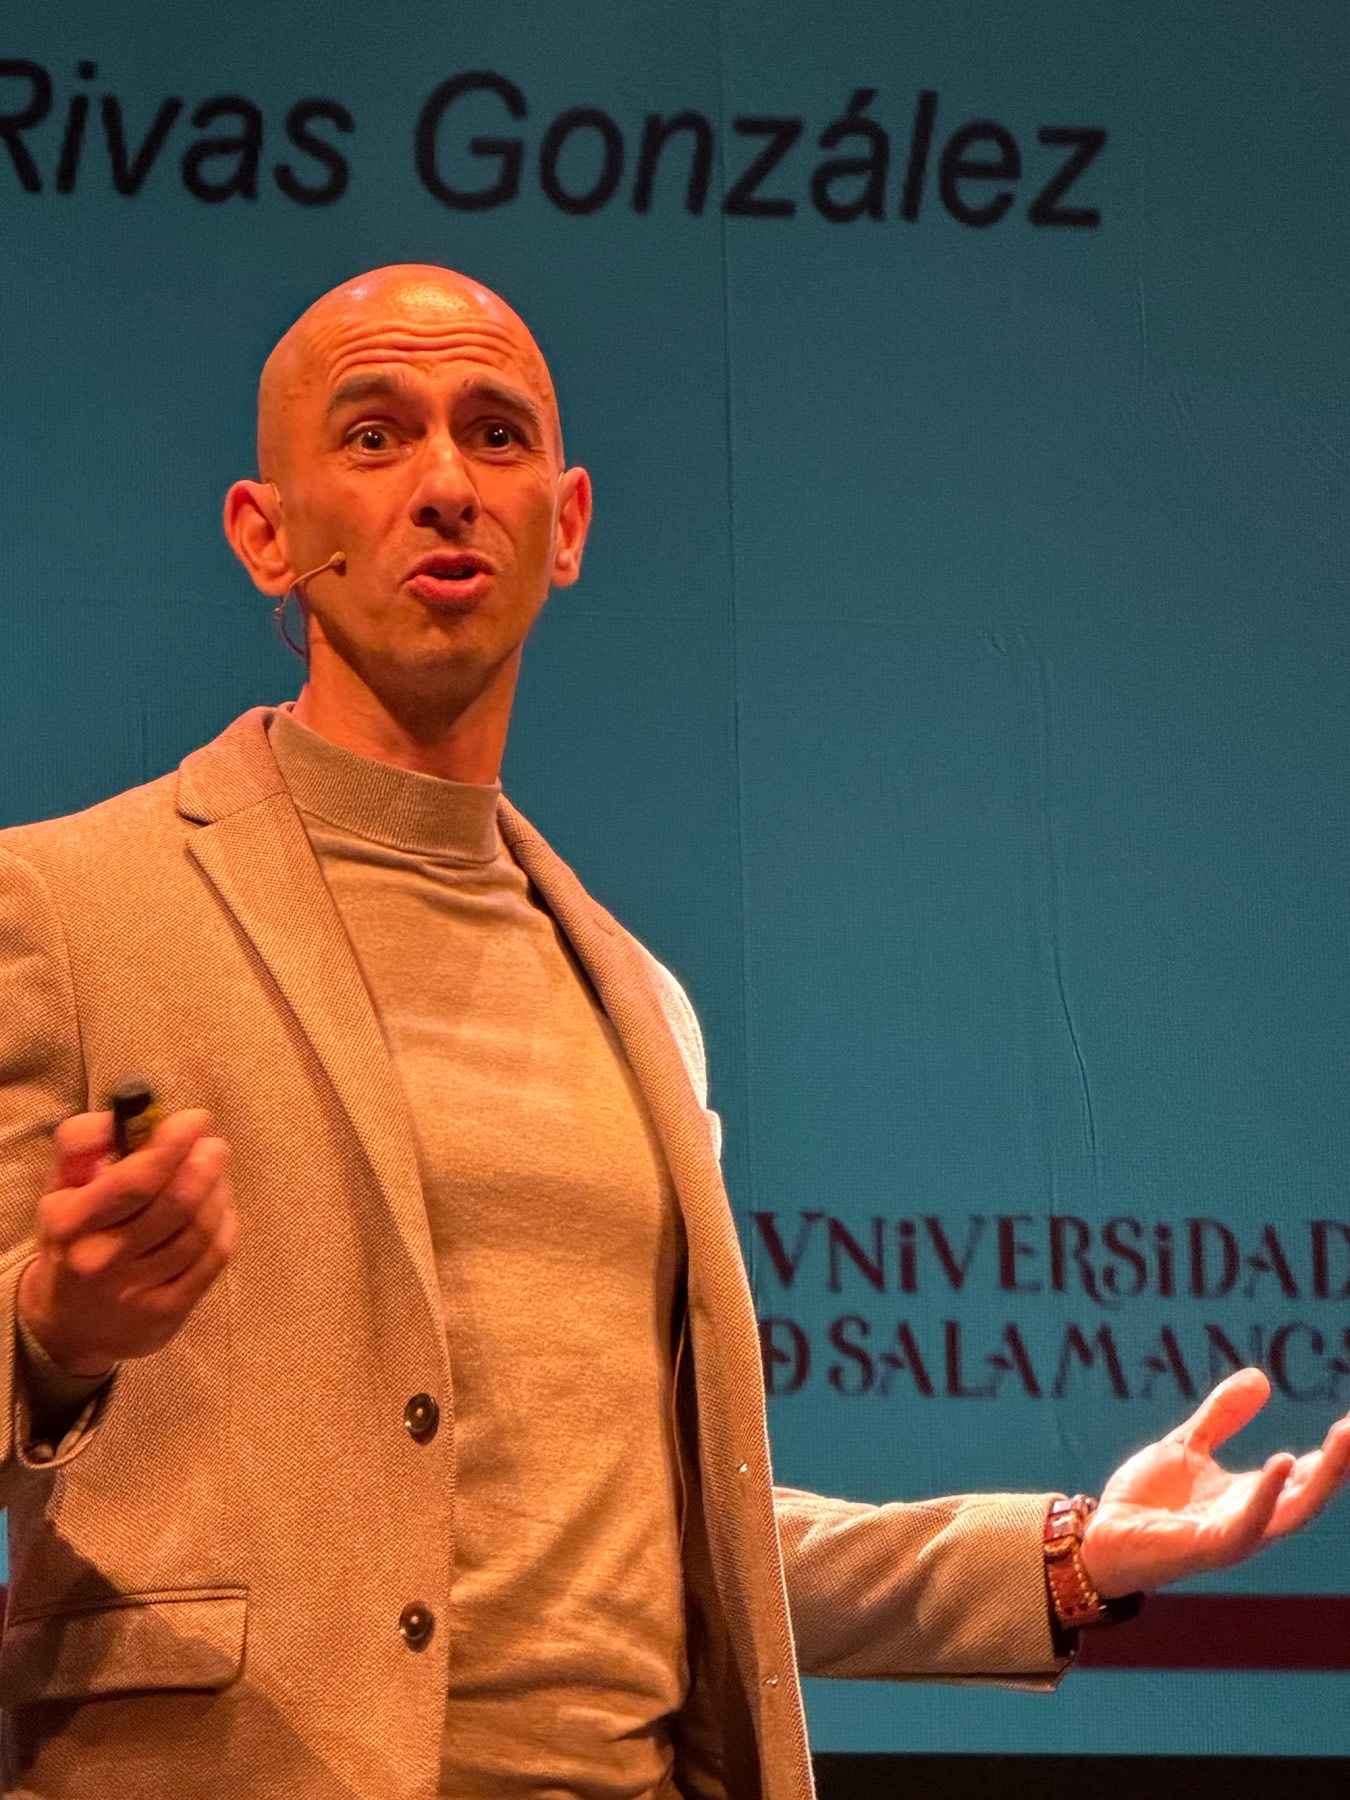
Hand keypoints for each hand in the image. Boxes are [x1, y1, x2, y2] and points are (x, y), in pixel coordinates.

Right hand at [17, 1107, 237, 1377]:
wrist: (70, 1324)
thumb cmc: (74, 1237)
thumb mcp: (62, 1187)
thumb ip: (85, 1142)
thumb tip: (129, 1112)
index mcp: (70, 1224)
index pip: (134, 1181)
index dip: (172, 1145)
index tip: (196, 1119)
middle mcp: (102, 1260)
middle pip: (177, 1203)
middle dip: (205, 1163)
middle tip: (213, 1144)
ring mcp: (138, 1292)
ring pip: (201, 1228)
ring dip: (218, 1190)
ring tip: (214, 1172)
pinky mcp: (168, 1312)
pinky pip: (214, 1257)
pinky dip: (225, 1223)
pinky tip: (220, 1207)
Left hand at [1080, 1368, 1349, 1597]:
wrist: (1101, 1537)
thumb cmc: (1146, 1499)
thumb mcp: (1187, 1445)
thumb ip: (1222, 1416)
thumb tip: (1262, 1377)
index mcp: (1248, 1496)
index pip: (1304, 1475)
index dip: (1332, 1453)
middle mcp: (1250, 1518)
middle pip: (1309, 1493)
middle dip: (1339, 1464)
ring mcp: (1233, 1535)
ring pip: (1292, 1512)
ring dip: (1321, 1480)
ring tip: (1342, 1441)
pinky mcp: (1208, 1546)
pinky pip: (1247, 1524)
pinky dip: (1267, 1496)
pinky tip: (1283, 1463)